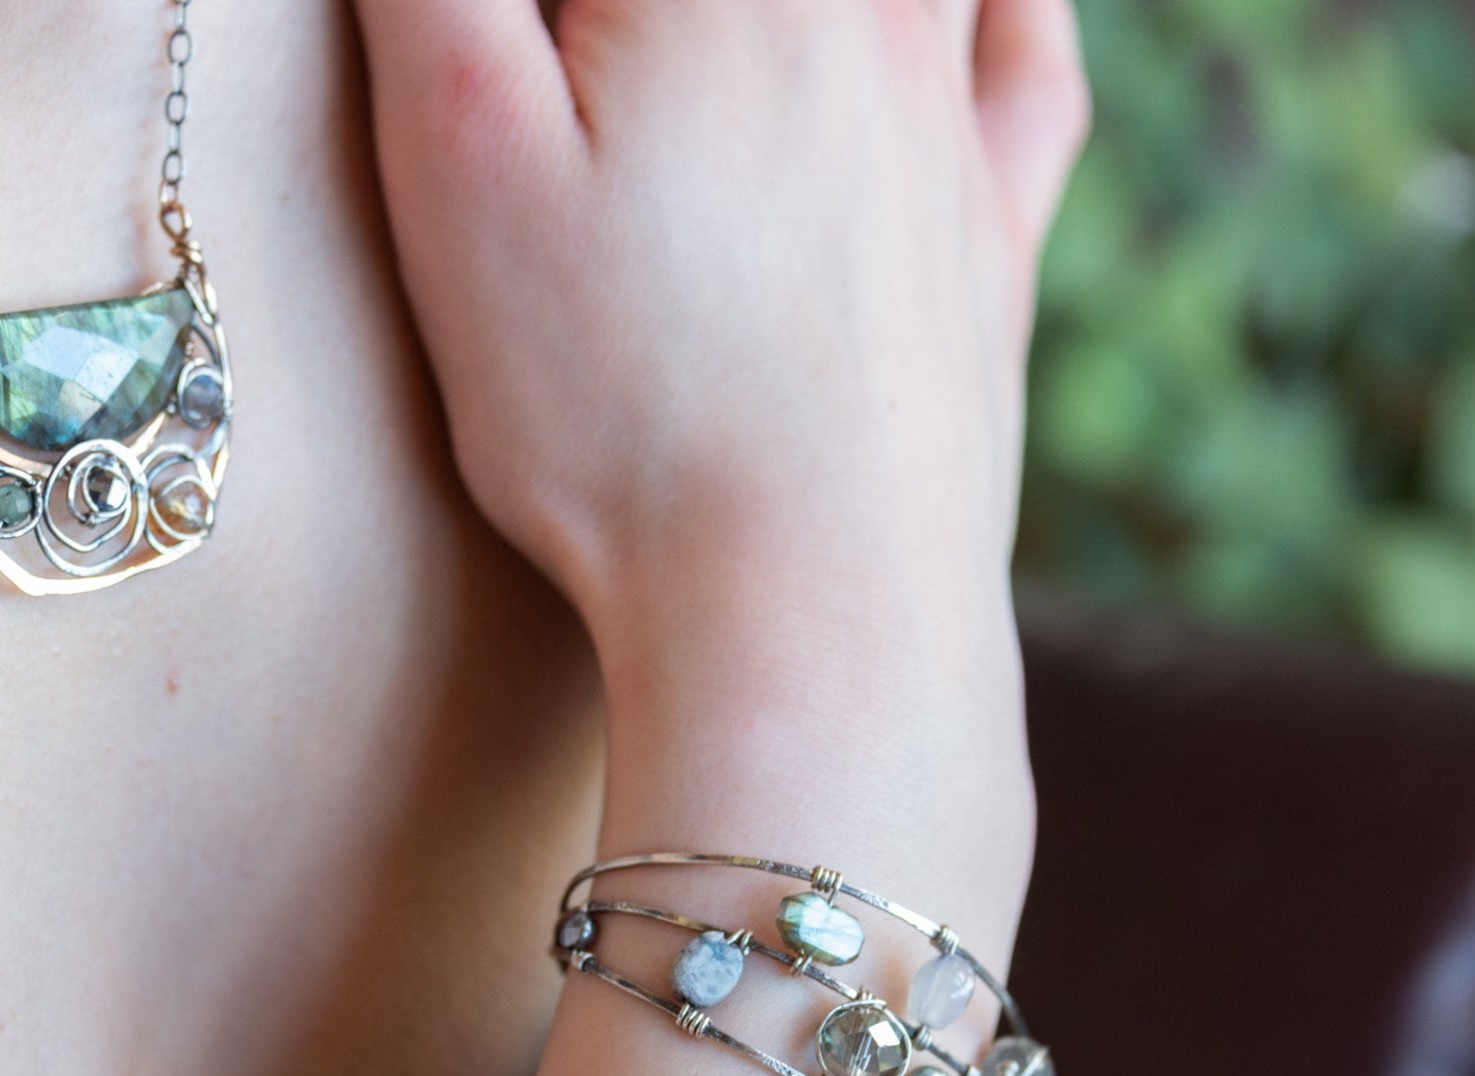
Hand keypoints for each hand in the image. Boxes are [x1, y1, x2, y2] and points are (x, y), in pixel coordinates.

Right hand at [354, 0, 1088, 647]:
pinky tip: (965, 6)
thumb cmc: (618, 407)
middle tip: (580, 92)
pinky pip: (1024, 62)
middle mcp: (867, 1)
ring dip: (783, 18)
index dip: (528, 26)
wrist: (807, 607)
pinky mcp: (996, 232)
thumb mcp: (459, 157)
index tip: (505, 79)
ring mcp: (951, 114)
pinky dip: (997, 8)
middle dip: (620, 24)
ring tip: (692, 79)